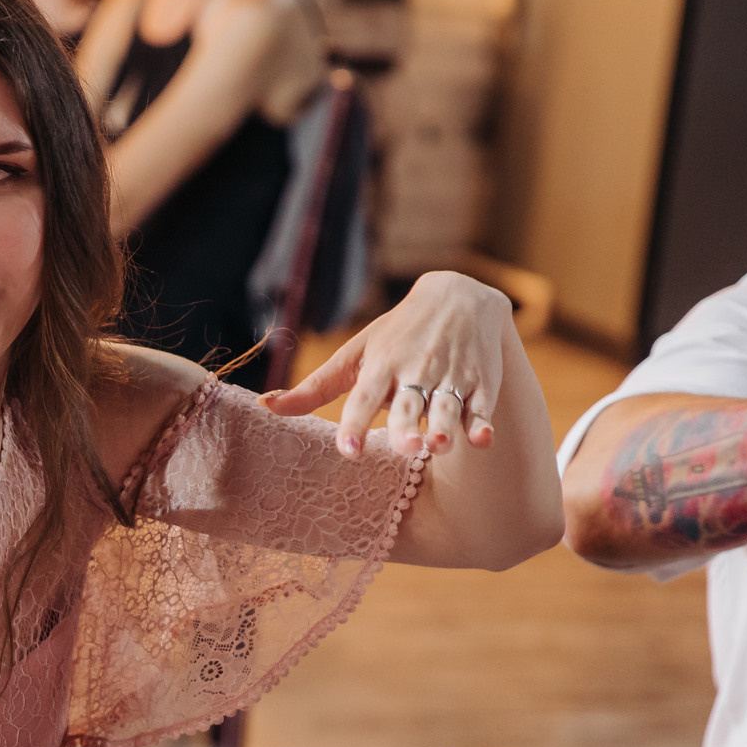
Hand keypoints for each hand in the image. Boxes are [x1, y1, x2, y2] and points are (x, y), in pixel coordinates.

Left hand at [262, 270, 512, 455]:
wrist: (458, 295)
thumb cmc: (396, 335)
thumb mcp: (356, 355)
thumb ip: (314, 388)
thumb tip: (263, 407)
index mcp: (380, 365)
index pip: (364, 397)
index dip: (356, 424)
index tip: (349, 451)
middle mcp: (414, 372)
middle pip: (408, 405)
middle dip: (406, 425)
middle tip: (403, 447)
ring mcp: (449, 377)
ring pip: (445, 407)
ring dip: (443, 425)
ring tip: (438, 444)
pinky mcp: (480, 383)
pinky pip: (481, 406)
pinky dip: (483, 422)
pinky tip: (483, 439)